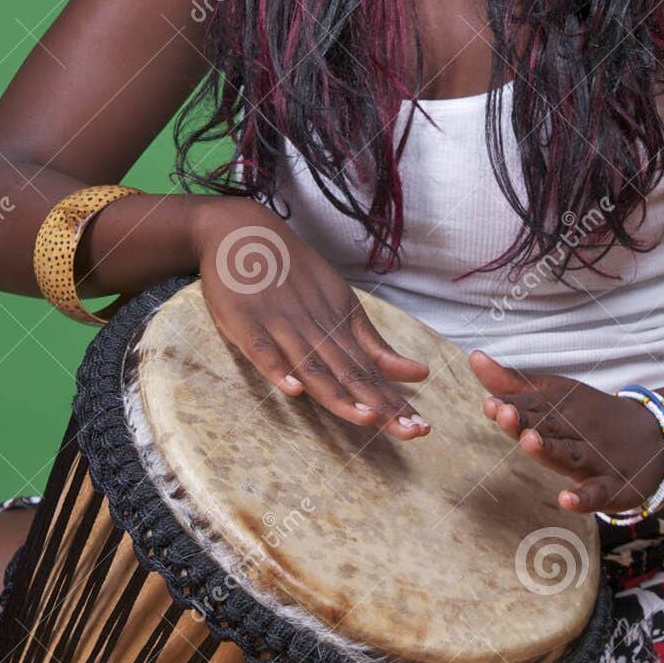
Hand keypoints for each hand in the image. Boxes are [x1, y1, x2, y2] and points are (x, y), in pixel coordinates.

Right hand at [193, 198, 431, 438]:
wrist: (242, 230)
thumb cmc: (294, 273)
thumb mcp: (341, 303)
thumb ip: (373, 345)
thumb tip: (420, 374)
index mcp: (340, 325)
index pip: (371, 372)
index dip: (395, 402)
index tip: (422, 428)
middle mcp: (315, 328)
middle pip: (350, 374)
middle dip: (380, 405)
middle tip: (411, 432)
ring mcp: (280, 326)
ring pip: (312, 367)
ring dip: (338, 394)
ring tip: (366, 418)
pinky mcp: (246, 323)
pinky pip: (263, 351)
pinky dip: (277, 369)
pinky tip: (293, 390)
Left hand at [468, 350, 663, 514]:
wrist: (654, 436)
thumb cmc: (588, 415)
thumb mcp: (553, 395)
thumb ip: (511, 383)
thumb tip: (473, 356)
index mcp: (560, 408)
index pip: (530, 408)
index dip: (509, 407)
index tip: (490, 405)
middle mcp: (576, 430)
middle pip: (548, 426)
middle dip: (525, 421)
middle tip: (503, 413)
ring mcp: (595, 458)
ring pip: (569, 455)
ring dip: (550, 450)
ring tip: (529, 441)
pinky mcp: (612, 486)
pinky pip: (597, 493)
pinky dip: (584, 498)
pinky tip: (566, 499)